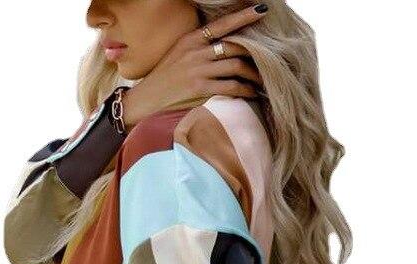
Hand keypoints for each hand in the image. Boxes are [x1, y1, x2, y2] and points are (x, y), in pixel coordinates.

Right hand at [122, 5, 268, 126]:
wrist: (147, 98)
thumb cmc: (165, 78)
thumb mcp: (180, 54)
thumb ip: (200, 47)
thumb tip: (224, 46)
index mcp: (191, 39)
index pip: (223, 24)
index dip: (244, 16)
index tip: (261, 11)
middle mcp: (196, 51)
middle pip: (234, 45)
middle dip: (255, 53)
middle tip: (269, 60)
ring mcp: (198, 69)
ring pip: (236, 65)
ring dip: (253, 74)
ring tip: (261, 80)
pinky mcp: (199, 88)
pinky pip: (230, 87)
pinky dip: (244, 90)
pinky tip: (251, 93)